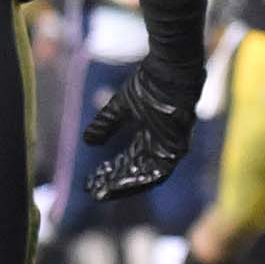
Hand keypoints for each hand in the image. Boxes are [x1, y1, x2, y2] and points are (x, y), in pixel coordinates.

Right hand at [83, 44, 203, 199]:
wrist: (169, 72)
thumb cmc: (149, 84)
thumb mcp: (121, 107)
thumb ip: (106, 123)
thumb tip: (87, 141)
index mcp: (151, 135)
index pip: (129, 160)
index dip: (110, 172)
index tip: (91, 181)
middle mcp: (160, 145)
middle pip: (135, 171)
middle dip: (114, 182)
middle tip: (93, 191)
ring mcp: (170, 148)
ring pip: (146, 175)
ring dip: (124, 184)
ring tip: (103, 191)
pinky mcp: (177, 149)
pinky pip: (159, 172)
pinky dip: (140, 179)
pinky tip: (120, 184)